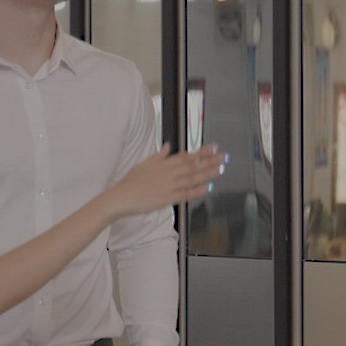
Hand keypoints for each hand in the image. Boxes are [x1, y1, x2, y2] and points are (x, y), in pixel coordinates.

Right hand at [106, 143, 223, 218]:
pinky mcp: (168, 199)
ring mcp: (169, 186)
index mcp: (164, 164)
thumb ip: (159, 155)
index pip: (186, 156)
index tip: (213, 147)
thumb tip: (168, 146)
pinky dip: (197, 190)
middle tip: (224, 157)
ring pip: (192, 178)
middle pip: (193, 165)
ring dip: (208, 173)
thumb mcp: (144, 163)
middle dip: (210, 160)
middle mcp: (169, 173)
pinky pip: (186, 194)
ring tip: (220, 169)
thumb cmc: (131, 181)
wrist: (121, 198)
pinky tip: (208, 187)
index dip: (201, 151)